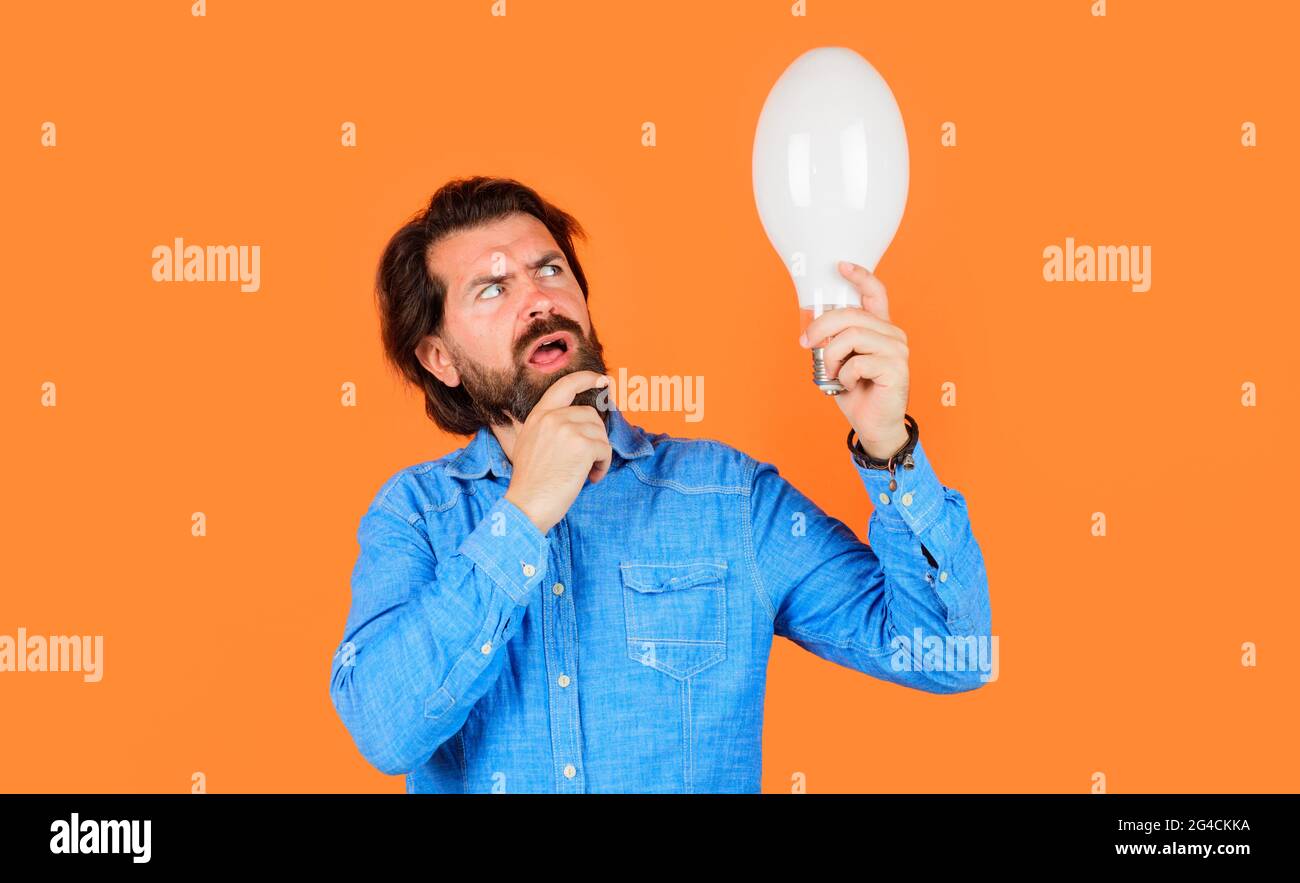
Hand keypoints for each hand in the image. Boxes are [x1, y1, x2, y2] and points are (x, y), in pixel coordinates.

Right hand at [503, 370, 613, 533]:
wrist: (527, 505)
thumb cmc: (529, 482)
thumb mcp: (526, 444)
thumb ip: (544, 427)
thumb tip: (570, 421)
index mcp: (538, 415)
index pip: (565, 385)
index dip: (586, 378)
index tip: (602, 379)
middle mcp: (552, 417)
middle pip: (590, 415)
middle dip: (595, 437)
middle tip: (588, 460)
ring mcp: (567, 429)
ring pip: (600, 433)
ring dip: (599, 454)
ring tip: (587, 472)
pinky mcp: (582, 445)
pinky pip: (605, 449)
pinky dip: (602, 465)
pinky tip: (591, 478)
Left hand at [799, 261, 909, 457]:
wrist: (874, 425)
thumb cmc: (857, 392)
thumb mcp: (841, 361)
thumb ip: (834, 341)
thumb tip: (811, 330)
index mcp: (880, 328)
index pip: (875, 293)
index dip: (859, 276)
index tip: (840, 266)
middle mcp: (893, 334)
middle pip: (851, 315)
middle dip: (821, 327)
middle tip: (805, 344)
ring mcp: (897, 350)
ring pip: (851, 337)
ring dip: (832, 357)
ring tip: (832, 373)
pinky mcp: (896, 368)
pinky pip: (857, 363)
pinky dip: (843, 376)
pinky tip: (849, 385)